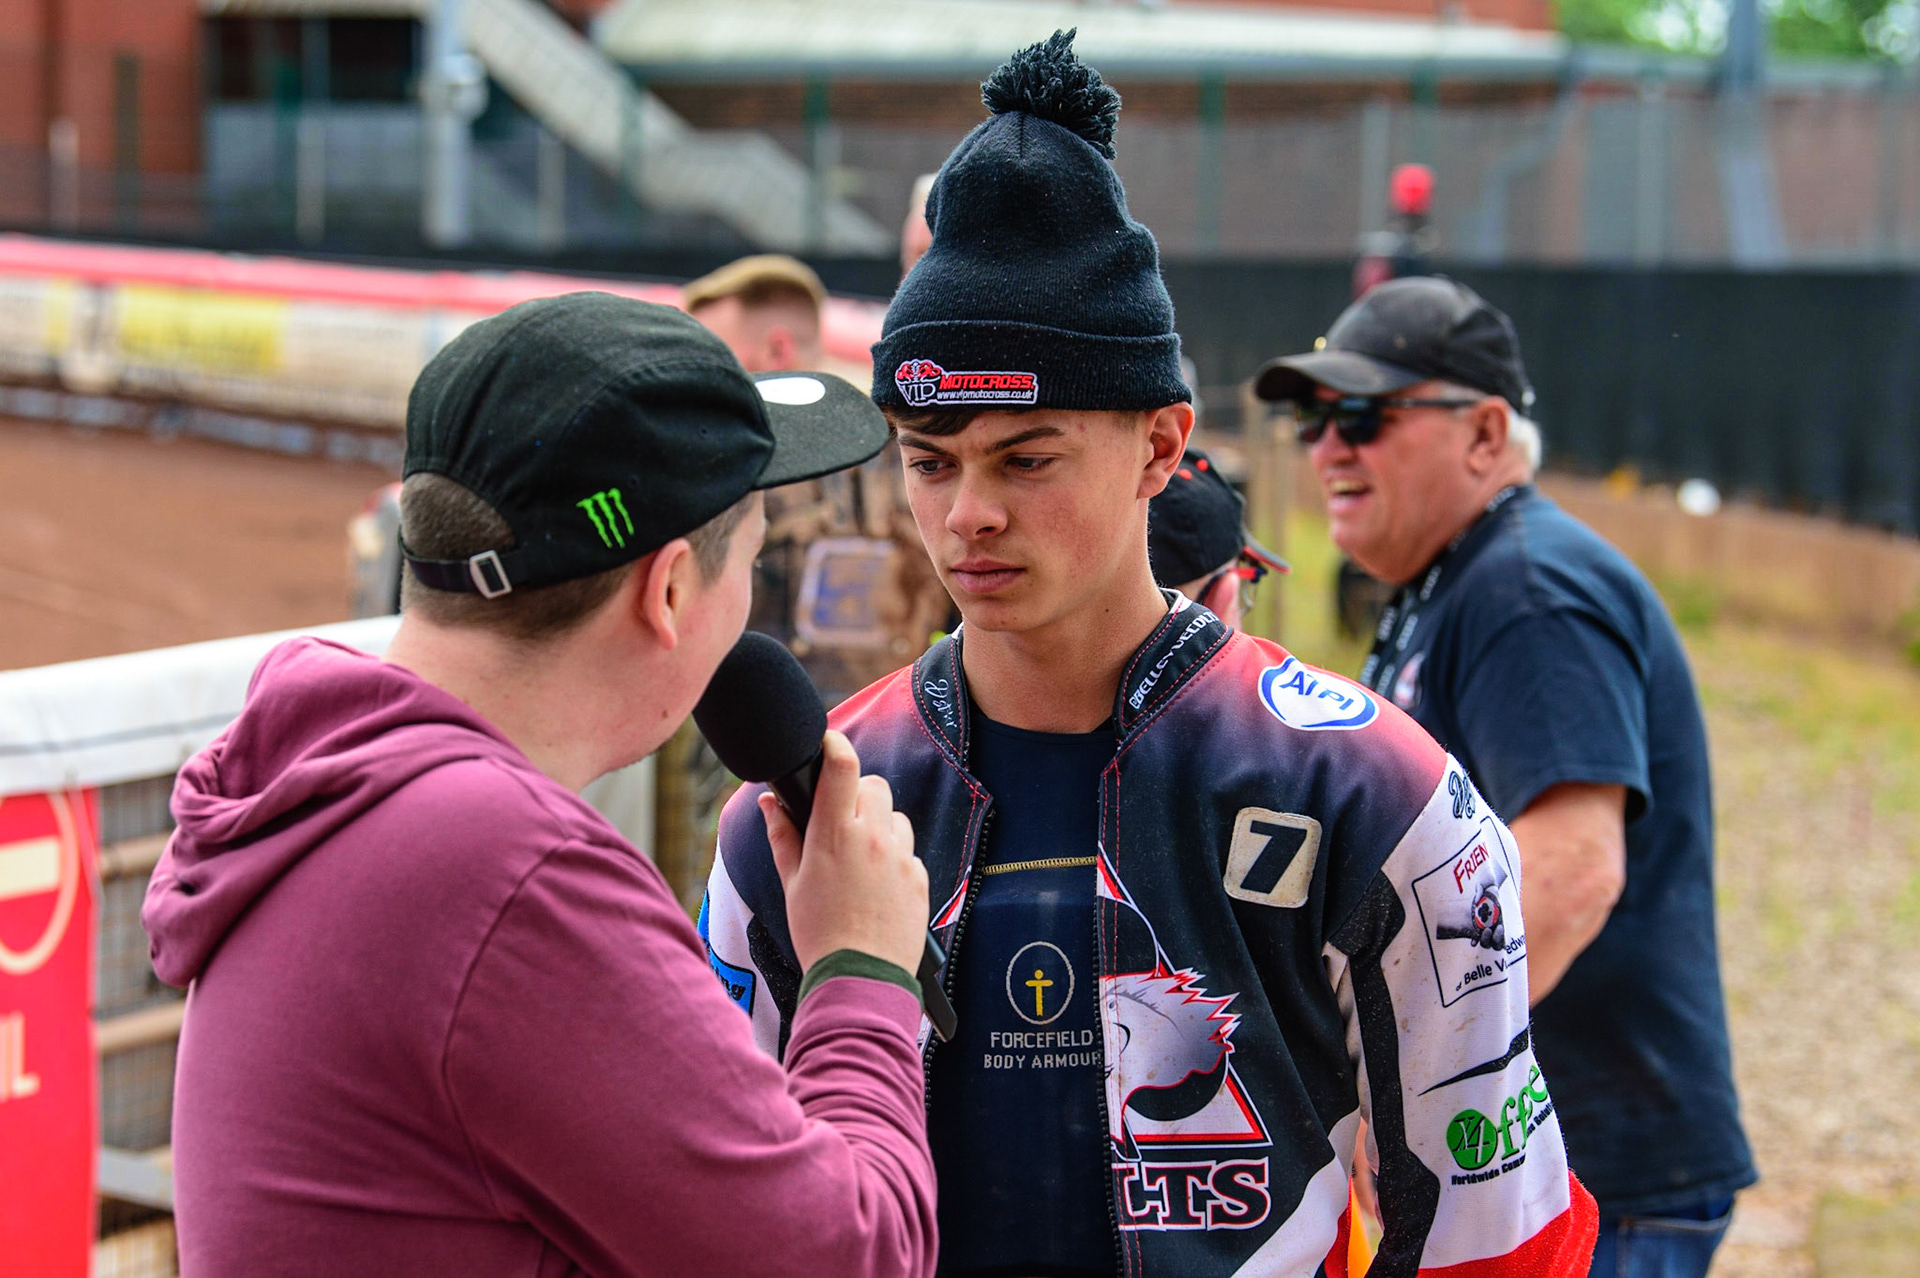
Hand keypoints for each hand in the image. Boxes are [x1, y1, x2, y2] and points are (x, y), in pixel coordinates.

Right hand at [759, 730, 927, 974]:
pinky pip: (908, 852)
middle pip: (873, 785)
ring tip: (859, 859)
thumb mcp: (791, 882)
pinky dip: (894, 858)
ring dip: (879, 826)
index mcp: (834, 835)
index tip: (827, 742)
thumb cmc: (818, 932)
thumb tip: (770, 802)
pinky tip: (876, 886)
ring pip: (895, 817)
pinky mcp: (920, 878)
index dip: (834, 744)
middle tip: (840, 821)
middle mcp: (873, 838)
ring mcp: (901, 857)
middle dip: (857, 795)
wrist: (859, 976)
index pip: (842, 766)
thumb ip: (782, 835)